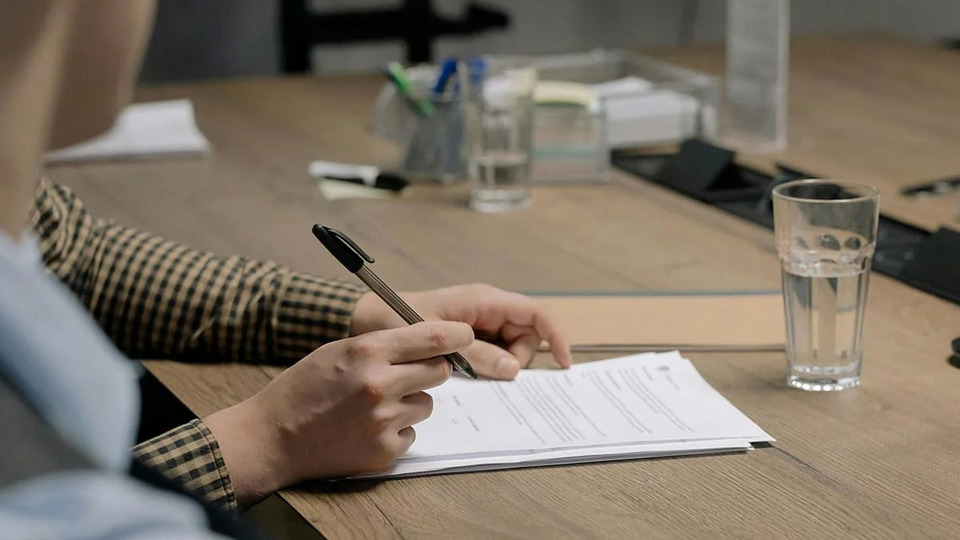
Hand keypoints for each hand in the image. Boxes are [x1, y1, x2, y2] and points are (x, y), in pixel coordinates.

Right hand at [204, 321, 472, 505]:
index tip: (465, 335)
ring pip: (426, 404)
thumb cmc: (304, 388)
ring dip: (409, 401)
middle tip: (407, 374)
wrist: (273, 437)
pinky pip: (412, 433)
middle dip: (430, 369)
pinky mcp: (384, 450)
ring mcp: (384, 420)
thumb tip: (430, 343)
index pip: (432, 338)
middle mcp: (380, 384)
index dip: (456, 335)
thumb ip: (383, 345)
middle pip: (438, 371)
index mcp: (367, 351)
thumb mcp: (338, 350)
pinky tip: (367, 427)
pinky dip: (397, 430)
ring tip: (374, 405)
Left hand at [350, 284, 572, 379]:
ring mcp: (480, 323)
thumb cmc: (397, 320)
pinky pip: (493, 354)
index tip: (565, 363)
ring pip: (512, 349)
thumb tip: (513, 369)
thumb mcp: (438, 343)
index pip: (536, 314)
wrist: (367, 320)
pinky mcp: (470, 336)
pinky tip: (466, 372)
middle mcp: (488, 309)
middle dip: (517, 359)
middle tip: (486, 372)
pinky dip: (488, 366)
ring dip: (499, 364)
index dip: (556, 336)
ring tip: (467, 370)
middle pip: (527, 336)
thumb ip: (476, 355)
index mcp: (485, 300)